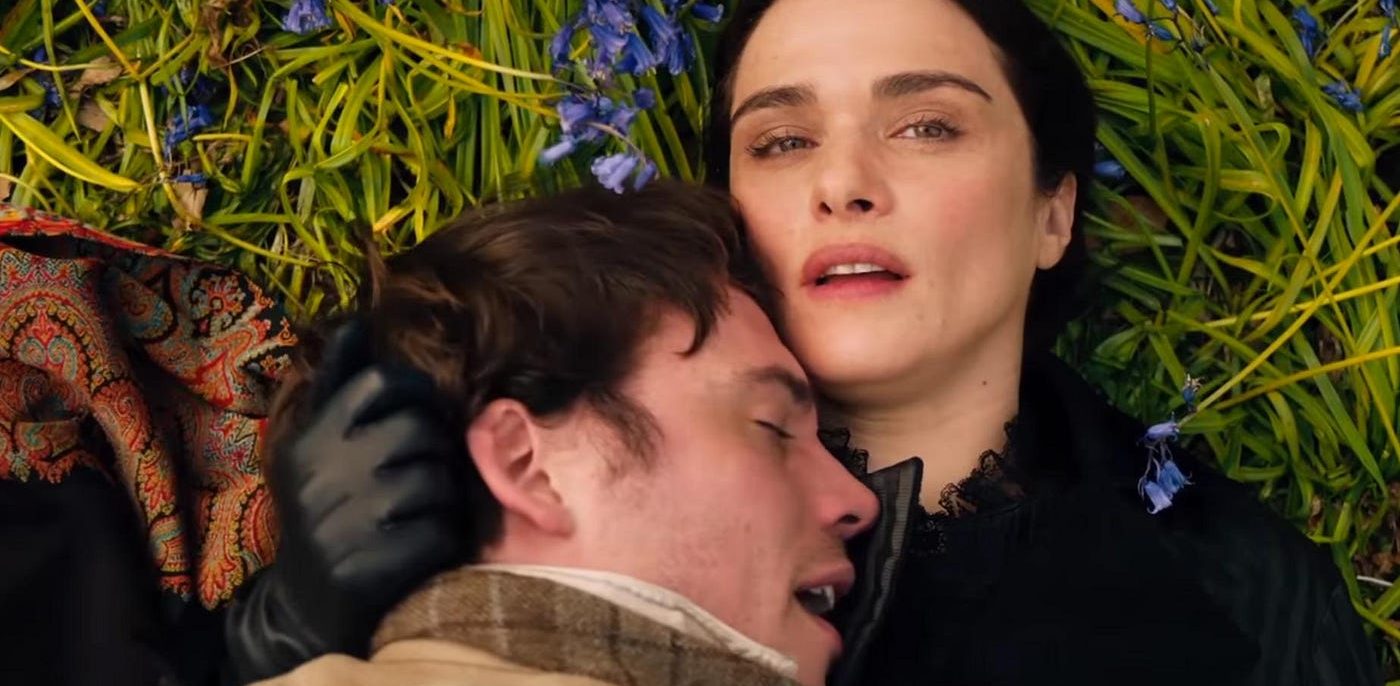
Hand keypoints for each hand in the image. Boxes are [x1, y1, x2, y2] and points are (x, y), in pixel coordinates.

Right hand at [224, 318, 467, 681]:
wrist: (306, 606)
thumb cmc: (326, 507)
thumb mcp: (317, 444)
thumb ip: (339, 383)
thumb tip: (356, 319)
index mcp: (311, 439)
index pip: (380, 383)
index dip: (418, 390)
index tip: (422, 412)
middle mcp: (322, 475)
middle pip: (421, 431)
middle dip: (437, 450)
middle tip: (428, 469)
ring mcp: (344, 522)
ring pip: (438, 480)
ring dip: (444, 496)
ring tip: (423, 509)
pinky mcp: (369, 567)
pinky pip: (441, 530)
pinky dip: (445, 537)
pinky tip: (425, 543)